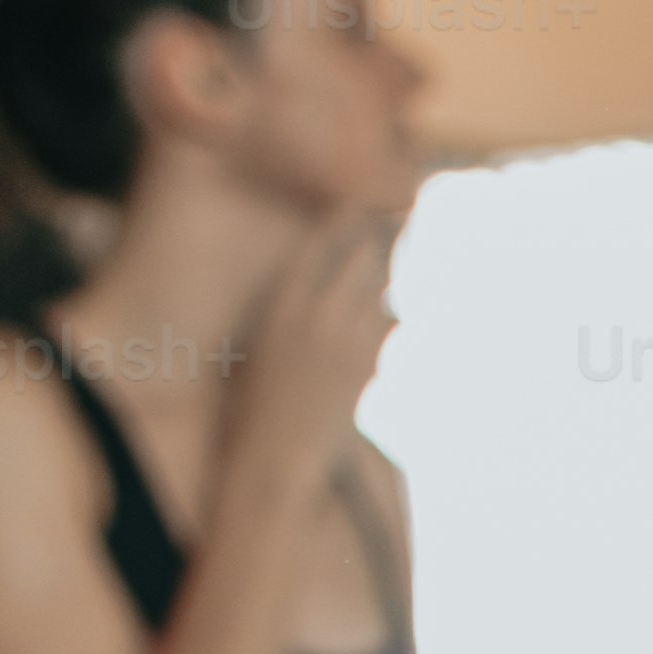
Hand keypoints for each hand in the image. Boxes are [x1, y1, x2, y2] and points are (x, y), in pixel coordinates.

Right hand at [215, 204, 406, 511]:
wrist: (276, 454)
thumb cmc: (254, 401)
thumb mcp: (260, 343)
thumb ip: (291, 308)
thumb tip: (329, 280)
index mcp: (281, 303)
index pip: (322, 241)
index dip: (347, 215)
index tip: (365, 199)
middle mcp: (316, 313)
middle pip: (365, 256)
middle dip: (383, 238)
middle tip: (398, 217)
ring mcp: (347, 338)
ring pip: (382, 288)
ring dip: (386, 276)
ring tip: (392, 260)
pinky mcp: (368, 363)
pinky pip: (388, 324)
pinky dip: (385, 320)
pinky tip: (382, 323)